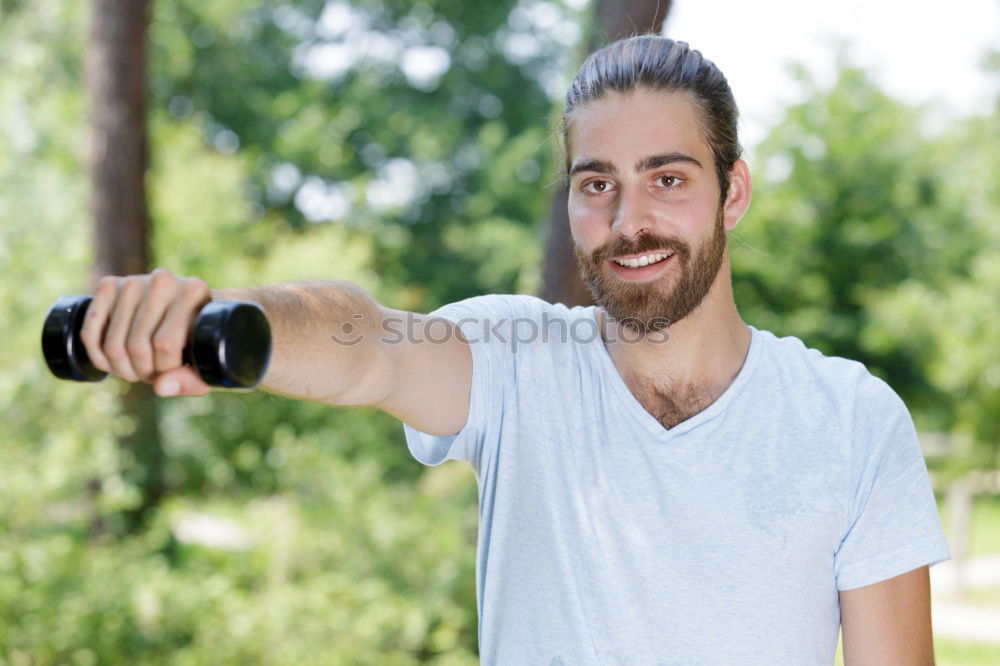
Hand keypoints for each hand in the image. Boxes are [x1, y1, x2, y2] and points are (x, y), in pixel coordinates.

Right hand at [78, 268, 212, 396]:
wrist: (187, 304)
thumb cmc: (201, 338)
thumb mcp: (208, 362)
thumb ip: (192, 380)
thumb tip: (160, 386)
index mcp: (193, 292)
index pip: (165, 345)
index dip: (164, 369)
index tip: (171, 372)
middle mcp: (162, 281)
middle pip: (136, 346)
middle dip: (142, 372)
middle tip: (152, 373)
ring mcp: (133, 281)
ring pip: (112, 344)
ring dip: (121, 368)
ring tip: (137, 368)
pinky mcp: (108, 285)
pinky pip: (89, 332)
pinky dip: (97, 356)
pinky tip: (112, 362)